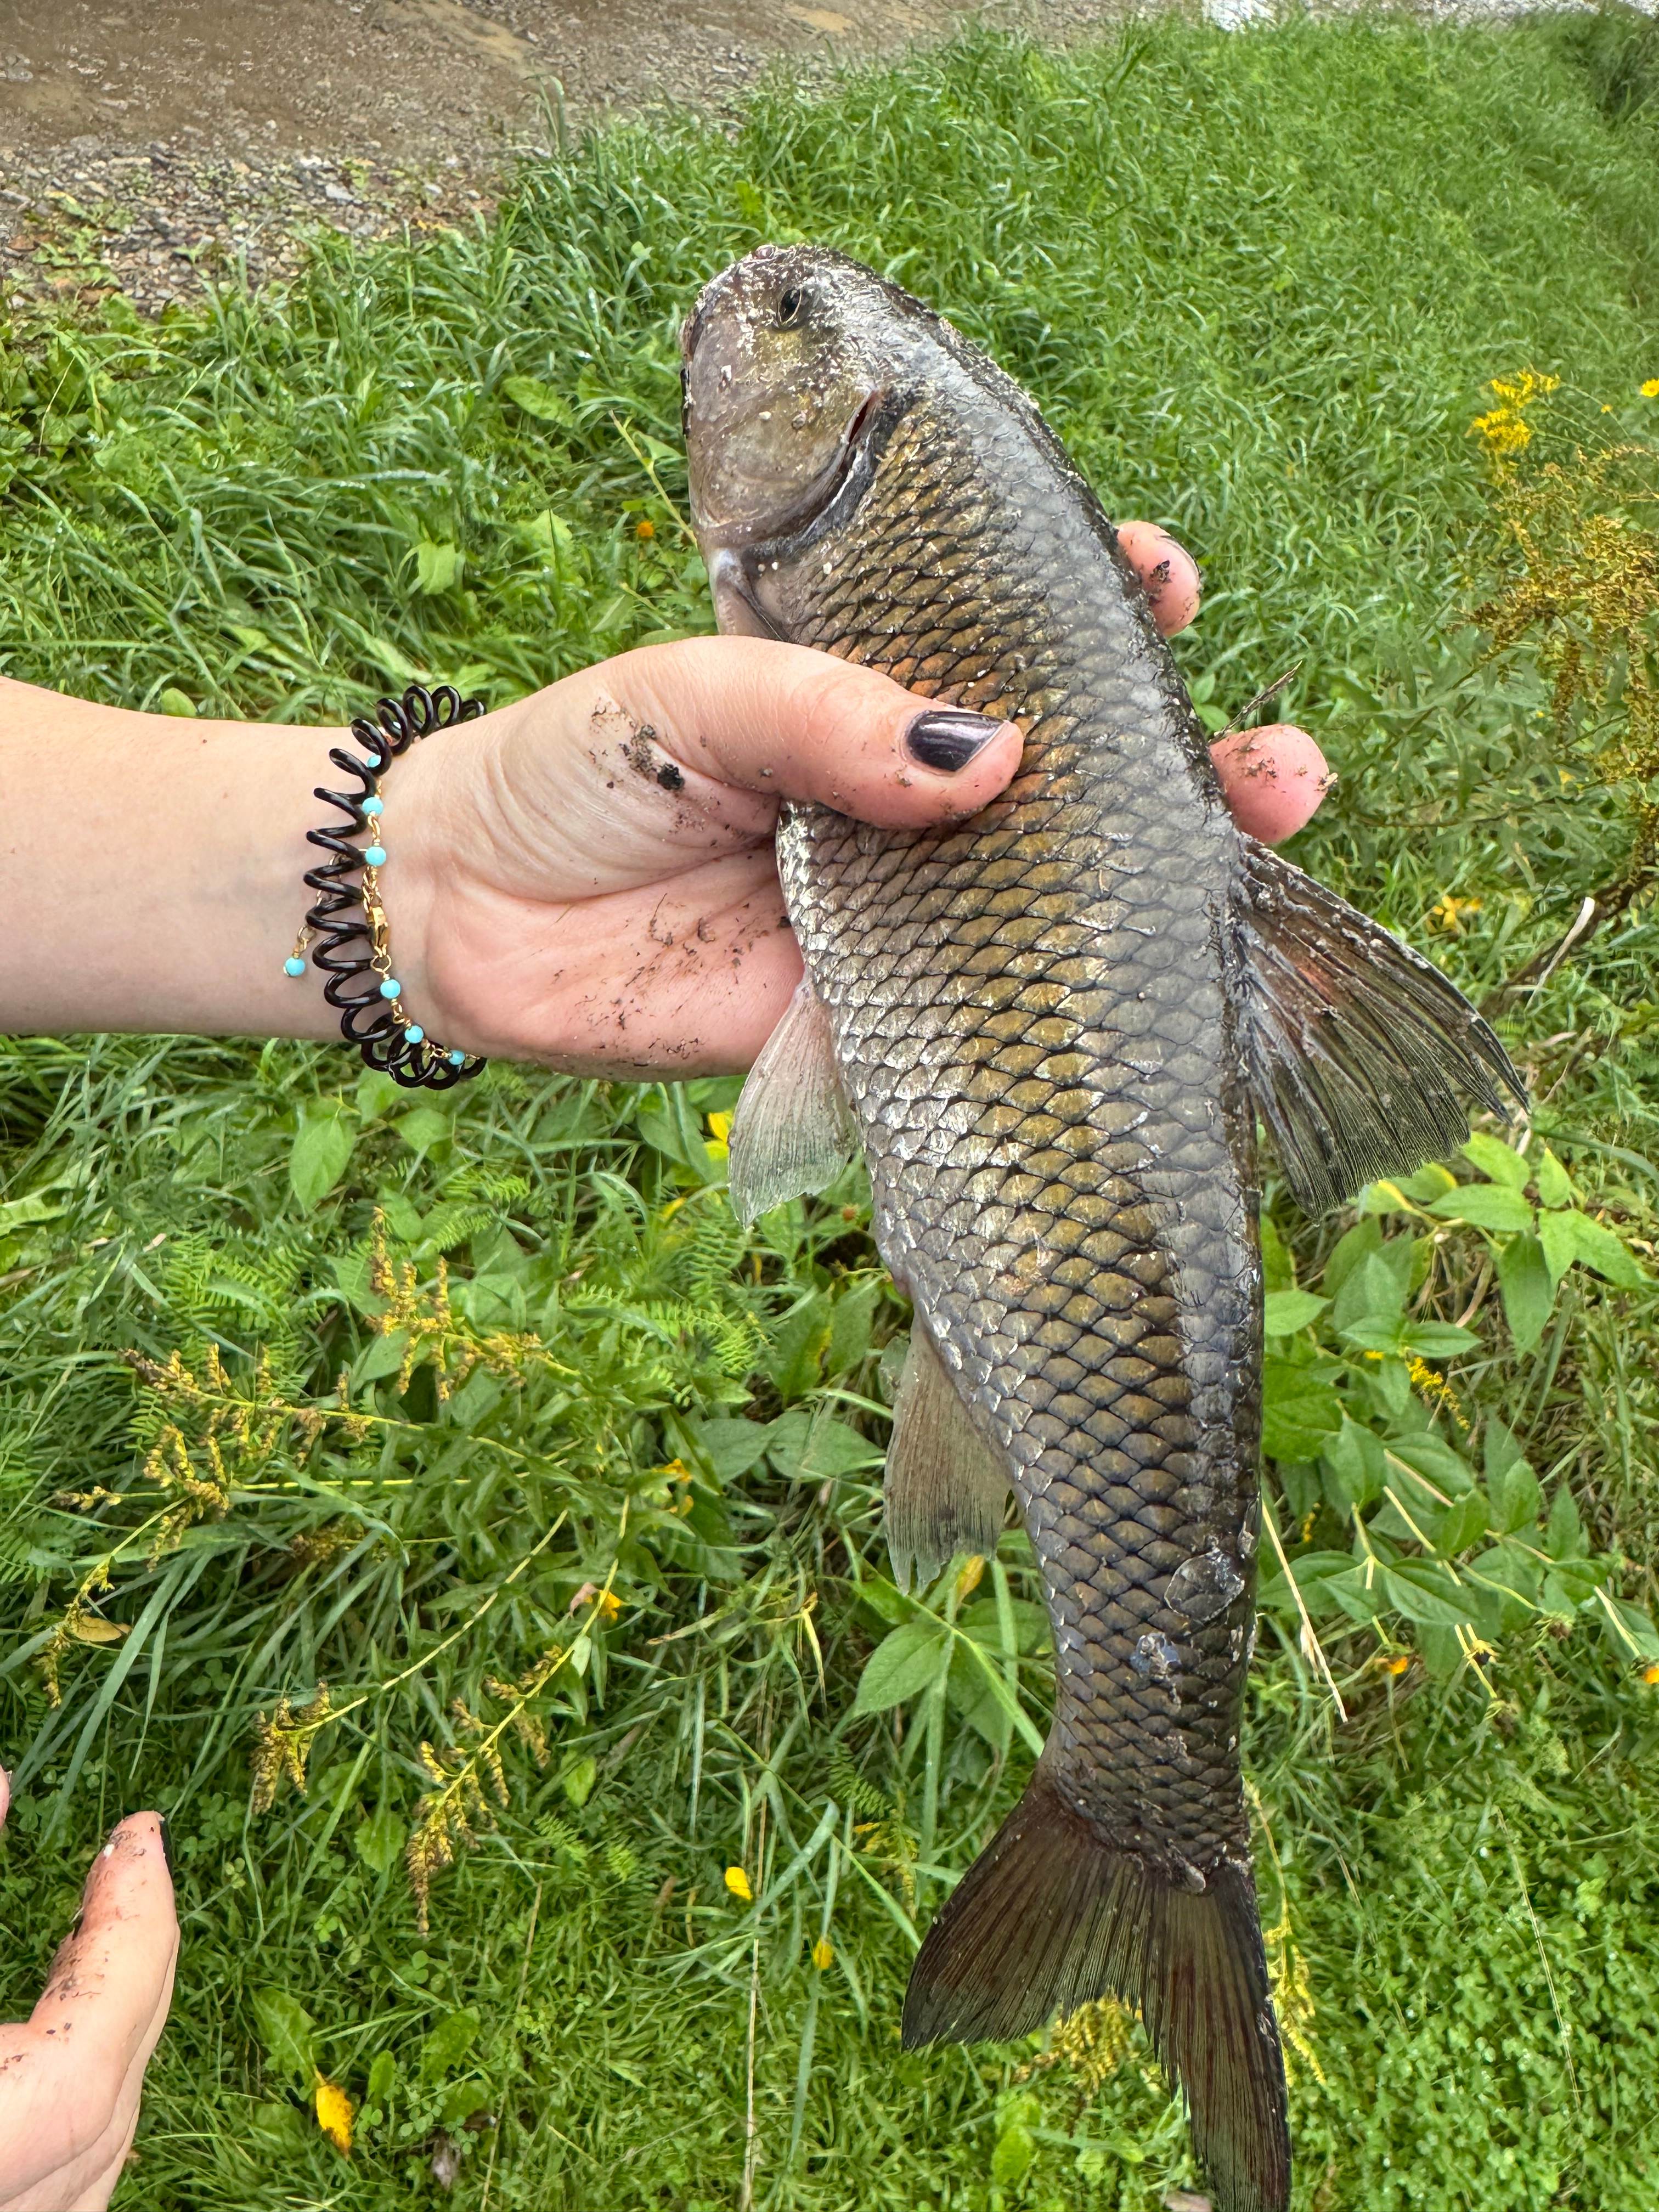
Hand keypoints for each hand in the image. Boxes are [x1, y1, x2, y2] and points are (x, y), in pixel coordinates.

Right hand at [0, 1772, 176, 2211]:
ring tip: (99, 1933)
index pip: (109, 2009)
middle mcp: (22, 2201)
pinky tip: (67, 2039)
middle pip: (113, 2071)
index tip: (140, 1831)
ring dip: (111, 2023)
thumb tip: (0, 1779)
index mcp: (11, 2123)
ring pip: (99, 2136)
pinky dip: (82, 2094)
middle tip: (128, 1864)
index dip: (133, 1908)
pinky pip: (67, 2178)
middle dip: (130, 1951)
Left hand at [395, 523, 1328, 1077]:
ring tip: (1264, 850)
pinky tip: (1157, 1004)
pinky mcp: (867, 1022)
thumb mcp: (695, 696)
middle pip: (1083, 787)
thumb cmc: (574, 771)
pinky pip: (984, 1023)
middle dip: (1195, 771)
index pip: (1020, 643)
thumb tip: (989, 760)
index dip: (1108, 614)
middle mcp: (908, 808)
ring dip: (1170, 891)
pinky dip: (1069, 1019)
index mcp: (872, 694)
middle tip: (1276, 766)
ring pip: (1060, 905)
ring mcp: (903, 917)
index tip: (1163, 586)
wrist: (464, 918)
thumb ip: (829, 717)